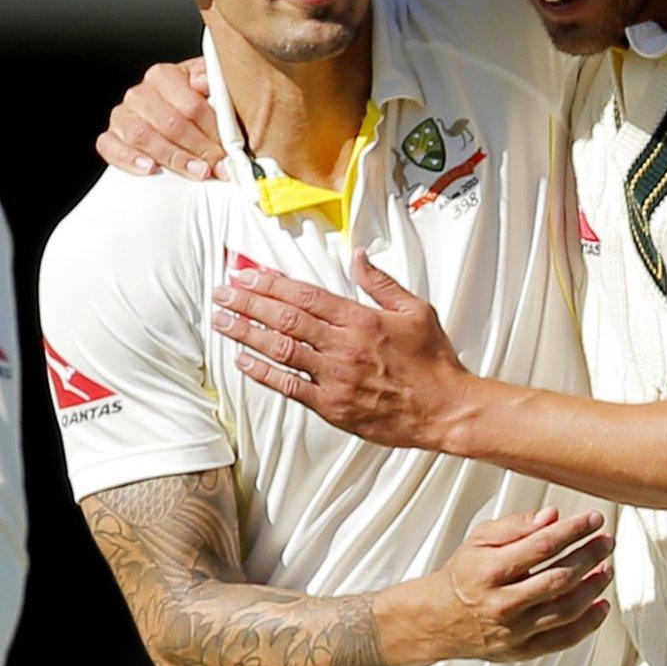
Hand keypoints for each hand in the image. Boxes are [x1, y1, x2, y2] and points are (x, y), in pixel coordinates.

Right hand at [96, 57, 227, 179]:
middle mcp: (140, 94)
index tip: (227, 149)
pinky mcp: (110, 136)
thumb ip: (214, 81)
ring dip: (173, 157)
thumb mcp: (213, 86)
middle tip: (215, 165)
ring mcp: (122, 116)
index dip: (212, 131)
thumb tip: (203, 82)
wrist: (176, 115)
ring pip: (142, 136)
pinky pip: (110, 147)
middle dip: (197, 148)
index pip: (191, 106)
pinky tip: (150, 168)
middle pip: (169, 124)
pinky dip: (130, 158)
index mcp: (164, 76)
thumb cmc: (199, 103)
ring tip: (196, 171)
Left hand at [210, 247, 473, 450]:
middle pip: (285, 319)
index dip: (271, 284)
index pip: (305, 296)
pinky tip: (243, 361)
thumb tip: (358, 256)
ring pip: (281, 350)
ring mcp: (336, 377)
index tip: (246, 275)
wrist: (445, 409)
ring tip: (221, 320)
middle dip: (248, 303)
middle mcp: (344, 346)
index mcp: (363, 320)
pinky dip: (263, 372)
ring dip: (246, 333)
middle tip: (222, 293)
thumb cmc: (433, 362)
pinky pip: (289, 386)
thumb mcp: (416, 310)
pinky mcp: (332, 406)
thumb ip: (382, 283)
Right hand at [407, 506, 613, 663]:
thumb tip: (552, 516)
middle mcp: (502, 603)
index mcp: (491, 571)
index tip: (594, 520)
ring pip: (566, 609)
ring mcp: (514, 630)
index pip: (543, 546)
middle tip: (606, 542)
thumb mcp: (481, 539)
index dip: (574, 530)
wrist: (439, 619)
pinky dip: (589, 623)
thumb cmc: (464, 576)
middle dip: (590, 556)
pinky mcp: (522, 650)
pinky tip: (601, 604)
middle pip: (559, 578)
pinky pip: (564, 639)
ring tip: (607, 568)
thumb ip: (517, 525)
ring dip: (595, 587)